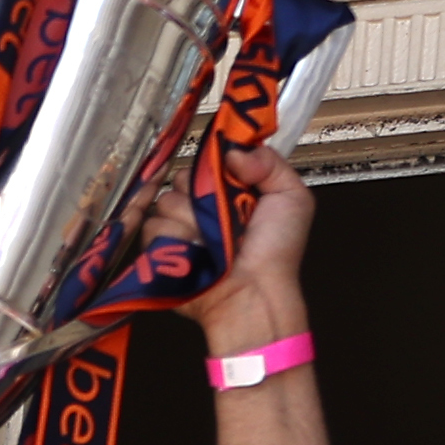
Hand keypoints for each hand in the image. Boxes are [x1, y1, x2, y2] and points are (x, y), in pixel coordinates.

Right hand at [175, 141, 314, 349]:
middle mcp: (202, 206)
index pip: (206, 159)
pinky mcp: (160, 249)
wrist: (254, 293)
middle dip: (200, 191)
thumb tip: (230, 151)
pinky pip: (153, 227)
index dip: (213, 163)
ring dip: (191, 219)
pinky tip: (196, 252)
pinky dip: (175, 239)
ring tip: (213, 240)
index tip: (225, 173)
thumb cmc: (277, 252)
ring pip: (166, 201)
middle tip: (222, 212)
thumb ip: (269, 162)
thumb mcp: (291, 197)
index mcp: (229, 190)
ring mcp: (179, 227)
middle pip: (182, 177)